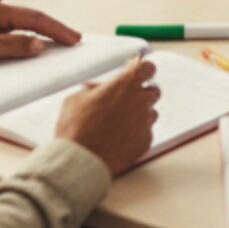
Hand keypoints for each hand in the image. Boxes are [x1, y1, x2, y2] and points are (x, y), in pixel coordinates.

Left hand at [0, 0, 79, 69]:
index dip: (57, 29)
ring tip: (55, 41)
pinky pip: (10, 29)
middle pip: (32, 18)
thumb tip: (38, 44)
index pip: (36, 19)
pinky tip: (27, 43)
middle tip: (72, 39)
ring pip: (21, 23)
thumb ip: (12, 46)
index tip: (73, 39)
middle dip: (53, 28)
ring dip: (40, 32)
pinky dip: (25, 35)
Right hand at [55, 55, 159, 175]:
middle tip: (124, 101)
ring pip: (150, 112)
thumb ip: (93, 89)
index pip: (148, 67)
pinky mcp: (145, 141)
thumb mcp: (76, 100)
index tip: (136, 72)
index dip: (142, 69)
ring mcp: (145, 121)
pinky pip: (146, 132)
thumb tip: (97, 88)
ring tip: (119, 123)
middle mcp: (140, 100)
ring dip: (139, 114)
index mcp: (125, 84)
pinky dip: (136, 133)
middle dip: (141, 93)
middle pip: (153, 90)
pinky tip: (120, 138)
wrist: (80, 161)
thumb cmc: (75, 129)